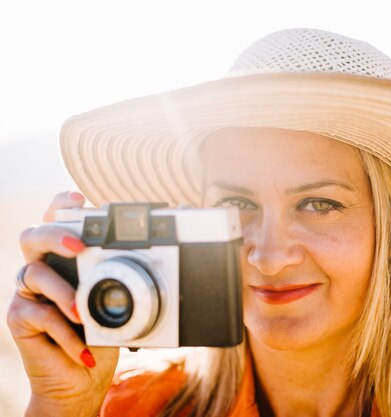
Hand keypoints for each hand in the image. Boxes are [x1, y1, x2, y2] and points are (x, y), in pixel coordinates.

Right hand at [7, 192, 118, 416]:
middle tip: (80, 247)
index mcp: (67, 259)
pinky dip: (66, 334)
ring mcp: (28, 292)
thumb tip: (160, 261)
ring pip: (34, 274)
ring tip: (83, 313)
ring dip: (63, 293)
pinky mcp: (19, 318)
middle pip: (33, 235)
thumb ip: (127, 281)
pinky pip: (38, 315)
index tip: (78, 197)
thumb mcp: (120, 306)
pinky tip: (83, 350)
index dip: (61, 205)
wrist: (82, 380)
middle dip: (56, 234)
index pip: (58, 222)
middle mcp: (44, 267)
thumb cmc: (102, 336)